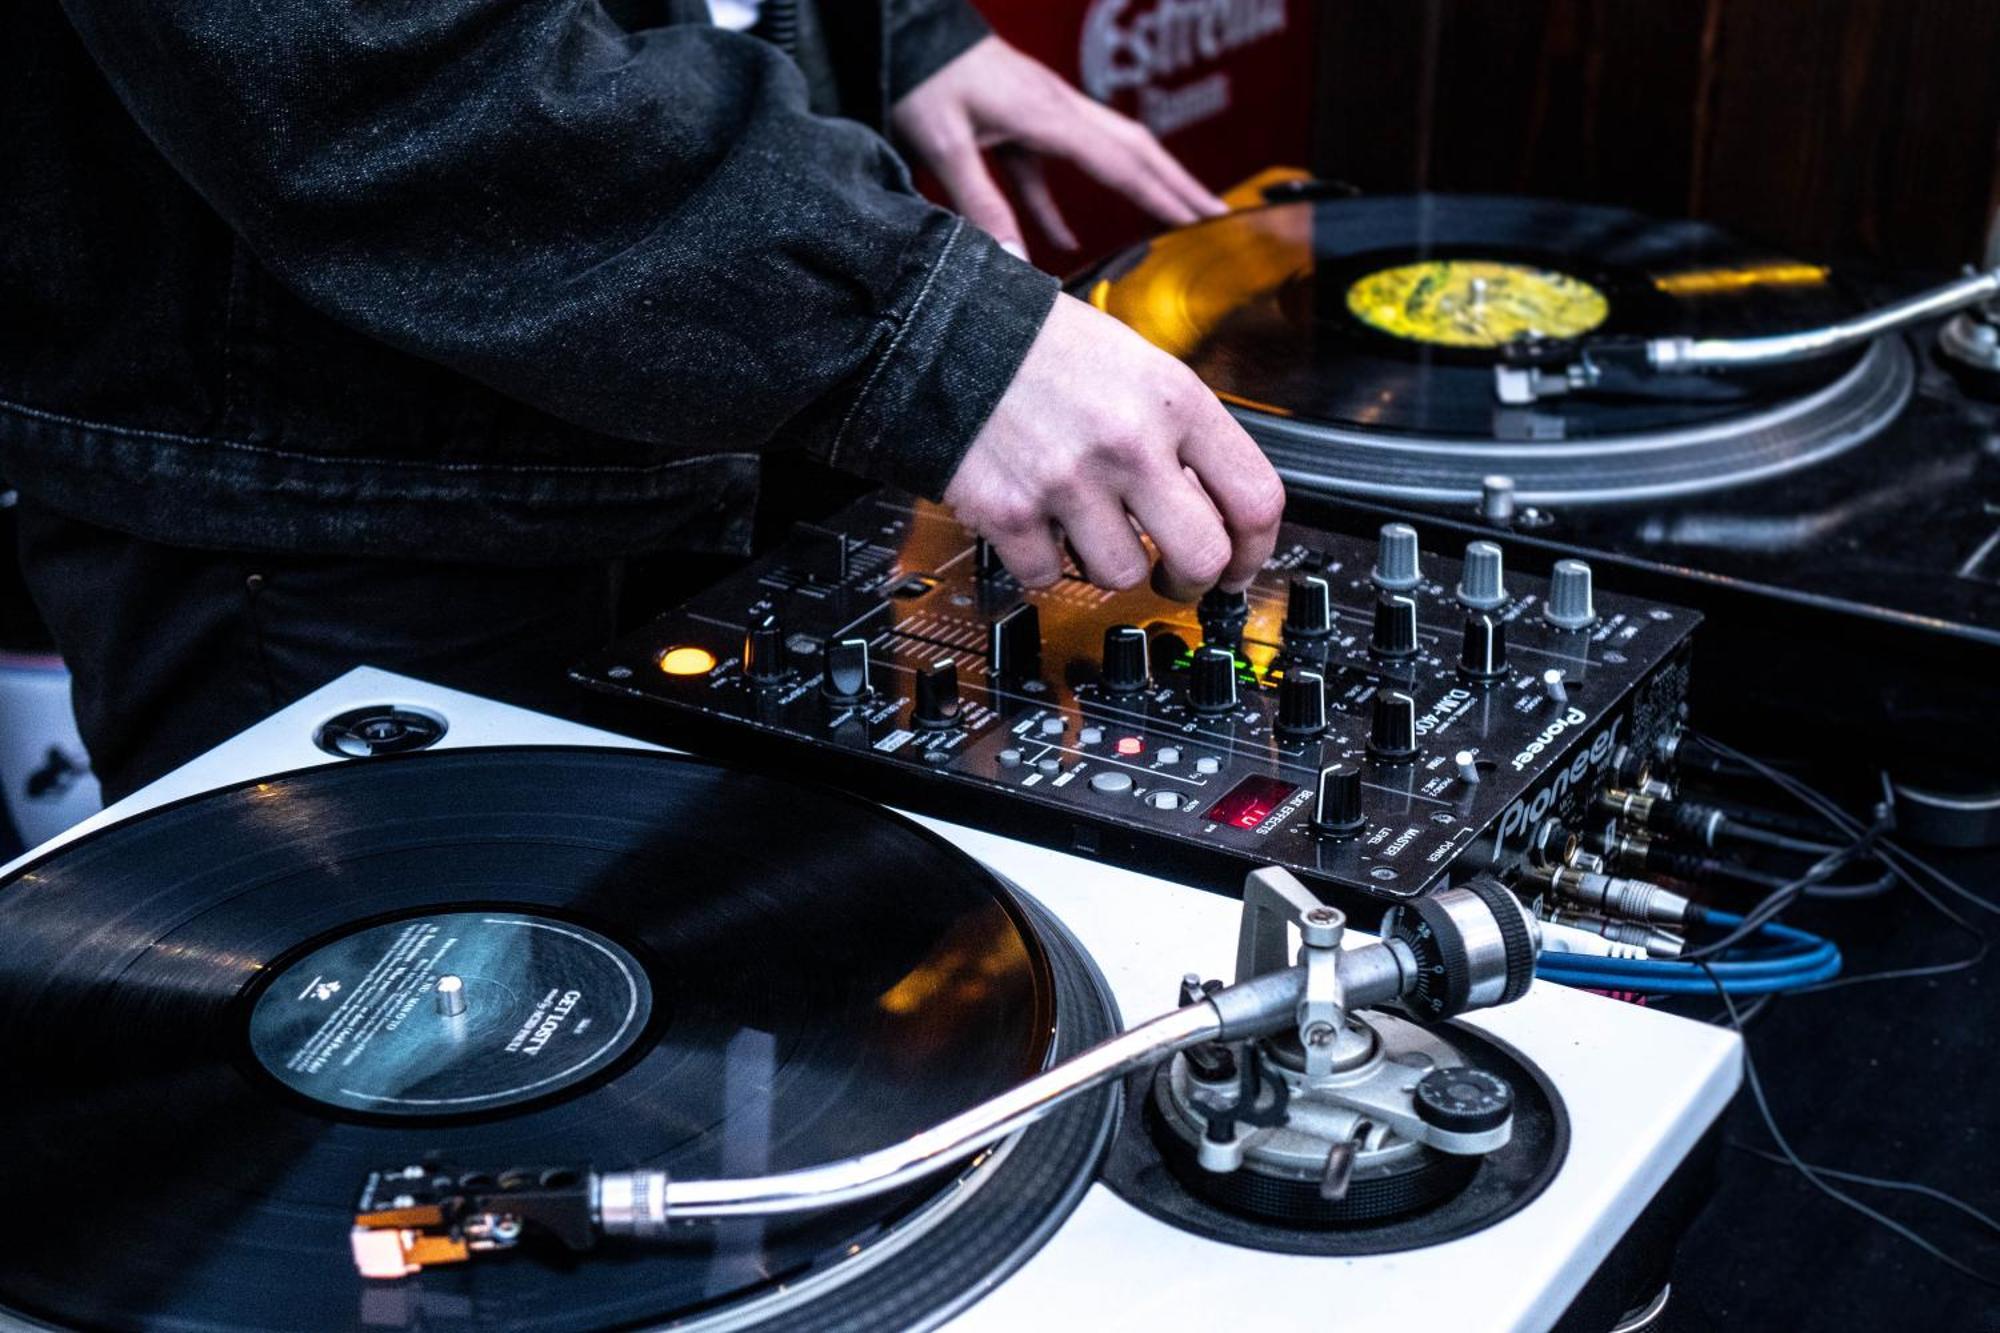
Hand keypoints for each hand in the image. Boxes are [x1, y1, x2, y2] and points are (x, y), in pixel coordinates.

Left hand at [891, 36, 1225, 253]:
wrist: (899, 28)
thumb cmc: (921, 75)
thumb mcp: (943, 143)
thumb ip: (980, 203)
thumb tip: (1016, 260)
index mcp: (1049, 116)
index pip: (1123, 164)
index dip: (1164, 198)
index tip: (1204, 224)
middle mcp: (1058, 110)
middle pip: (1137, 150)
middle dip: (1179, 186)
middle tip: (1219, 220)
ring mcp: (1042, 113)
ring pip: (1108, 152)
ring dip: (1141, 186)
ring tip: (1170, 222)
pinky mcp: (1017, 120)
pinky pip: (1050, 169)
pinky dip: (1061, 204)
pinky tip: (1063, 238)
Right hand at [943, 293, 1283, 598]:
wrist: (947, 330)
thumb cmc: (1043, 346)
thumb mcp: (1137, 365)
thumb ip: (1180, 433)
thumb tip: (1213, 507)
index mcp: (1173, 400)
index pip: (1256, 498)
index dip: (1257, 550)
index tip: (1241, 566)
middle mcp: (1129, 442)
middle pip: (1203, 556)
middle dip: (1193, 580)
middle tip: (1174, 576)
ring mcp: (1070, 482)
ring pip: (1123, 575)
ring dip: (1108, 564)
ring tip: (1088, 529)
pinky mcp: (1011, 513)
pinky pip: (1048, 576)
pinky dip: (1042, 561)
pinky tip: (1037, 522)